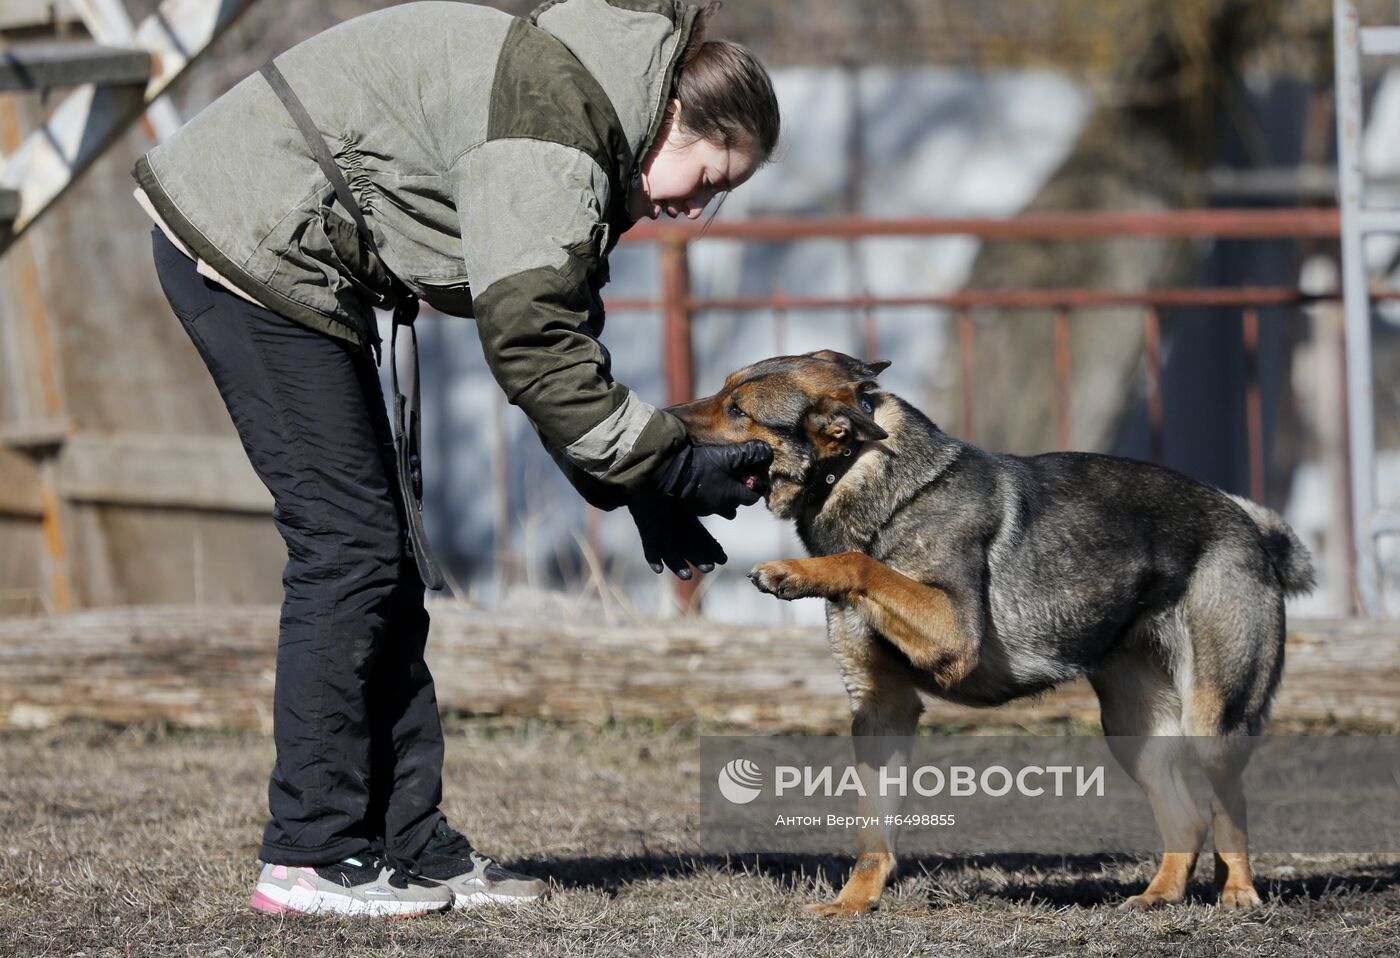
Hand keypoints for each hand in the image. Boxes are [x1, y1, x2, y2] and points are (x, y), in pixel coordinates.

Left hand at [628, 493, 727, 579]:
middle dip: (699, 561)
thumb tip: (730, 507)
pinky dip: (654, 559)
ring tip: (687, 576)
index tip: (723, 560)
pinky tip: (659, 569)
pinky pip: (650, 549)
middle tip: (709, 568)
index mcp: (691, 525)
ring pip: (671, 556)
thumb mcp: (690, 494)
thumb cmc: (670, 486)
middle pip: (690, 552)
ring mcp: (662, 536)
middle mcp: (678, 534)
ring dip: (678, 567)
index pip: (705, 542)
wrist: (647, 478)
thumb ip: (707, 502)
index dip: (713, 551)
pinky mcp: (647, 533)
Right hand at [653, 440, 772, 517]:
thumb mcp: (729, 455)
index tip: (751, 474)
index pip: (754, 496)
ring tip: (720, 481)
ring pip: (724, 507)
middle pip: (739, 503)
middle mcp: (722, 506)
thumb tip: (767, 452)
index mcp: (733, 496)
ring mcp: (707, 509)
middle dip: (740, 491)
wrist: (672, 472)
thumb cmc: (702, 464)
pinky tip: (705, 484)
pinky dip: (710, 497)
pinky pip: (708, 506)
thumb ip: (750, 453)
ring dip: (725, 497)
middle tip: (736, 476)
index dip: (755, 485)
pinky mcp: (694, 508)